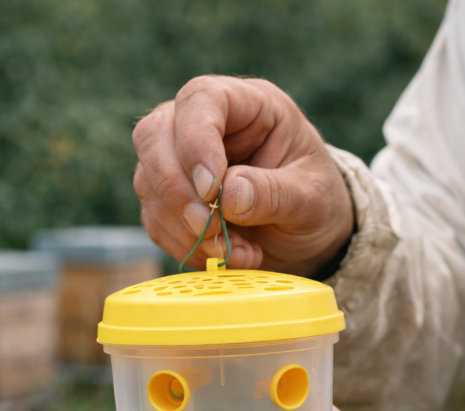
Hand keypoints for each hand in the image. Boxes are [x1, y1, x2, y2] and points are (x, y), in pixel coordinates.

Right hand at [132, 76, 353, 275]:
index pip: (201, 99)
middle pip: (154, 135)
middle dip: (176, 191)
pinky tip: (222, 257)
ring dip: (183, 227)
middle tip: (211, 230)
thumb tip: (227, 194)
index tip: (210, 189)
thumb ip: (275, 193)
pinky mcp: (169, 199)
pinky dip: (183, 245)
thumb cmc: (317, 201)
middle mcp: (206, 125)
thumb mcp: (312, 198)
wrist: (306, 235)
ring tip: (234, 253)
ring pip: (147, 182)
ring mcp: (180, 160)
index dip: (195, 141)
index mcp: (248, 105)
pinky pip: (154, 219)